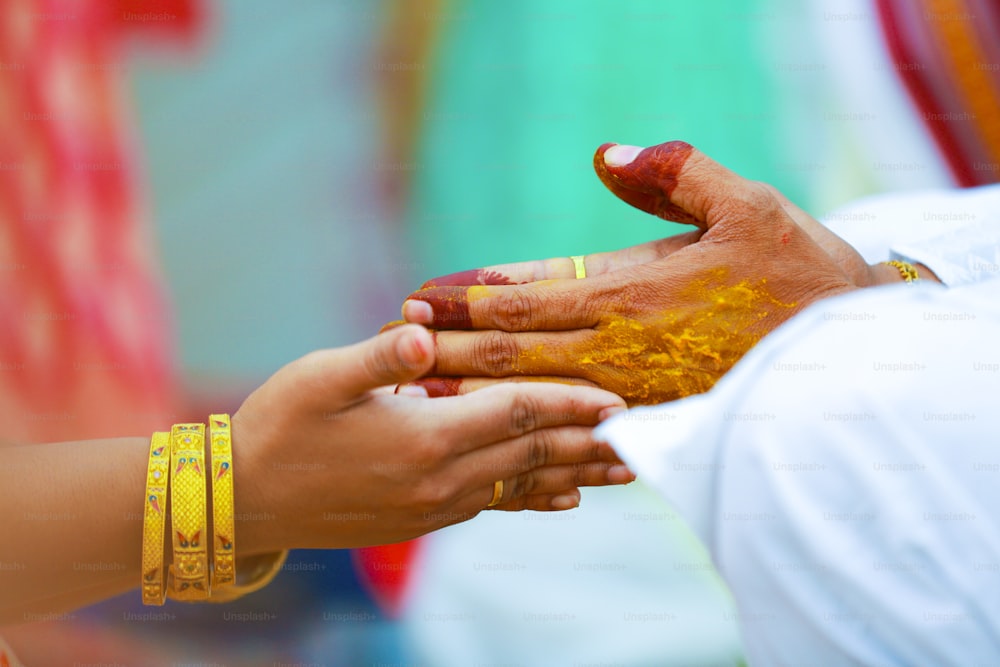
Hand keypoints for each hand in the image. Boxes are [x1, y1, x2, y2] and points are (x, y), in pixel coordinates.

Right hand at [230, 324, 628, 551]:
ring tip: (626, 470)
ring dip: (578, 473)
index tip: (618, 398)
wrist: (245, 500)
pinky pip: (497, 505)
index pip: (517, 413)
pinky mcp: (425, 518)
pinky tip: (564, 499)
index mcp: (424, 438)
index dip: (571, 402)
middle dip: (592, 441)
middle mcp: (441, 479)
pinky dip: (537, 497)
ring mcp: (436, 505)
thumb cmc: (280, 427)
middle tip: (648, 435)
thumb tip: (426, 327)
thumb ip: (382, 355)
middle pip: (535, 453)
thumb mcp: (323, 377)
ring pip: (525, 483)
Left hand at [396, 141, 921, 404]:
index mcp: (634, 292)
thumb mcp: (746, 201)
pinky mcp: (656, 413)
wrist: (851, 348)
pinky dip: (529, 419)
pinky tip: (495, 424)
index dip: (467, 299)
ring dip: (475, 386)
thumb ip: (674, 173)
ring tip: (421, 382)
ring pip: (535, 391)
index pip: (526, 299)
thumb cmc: (800, 268)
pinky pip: (578, 421)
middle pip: (515, 351)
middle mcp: (624, 347)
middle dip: (450, 344)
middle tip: (397, 337)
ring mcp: (636, 387)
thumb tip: (605, 153)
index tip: (419, 297)